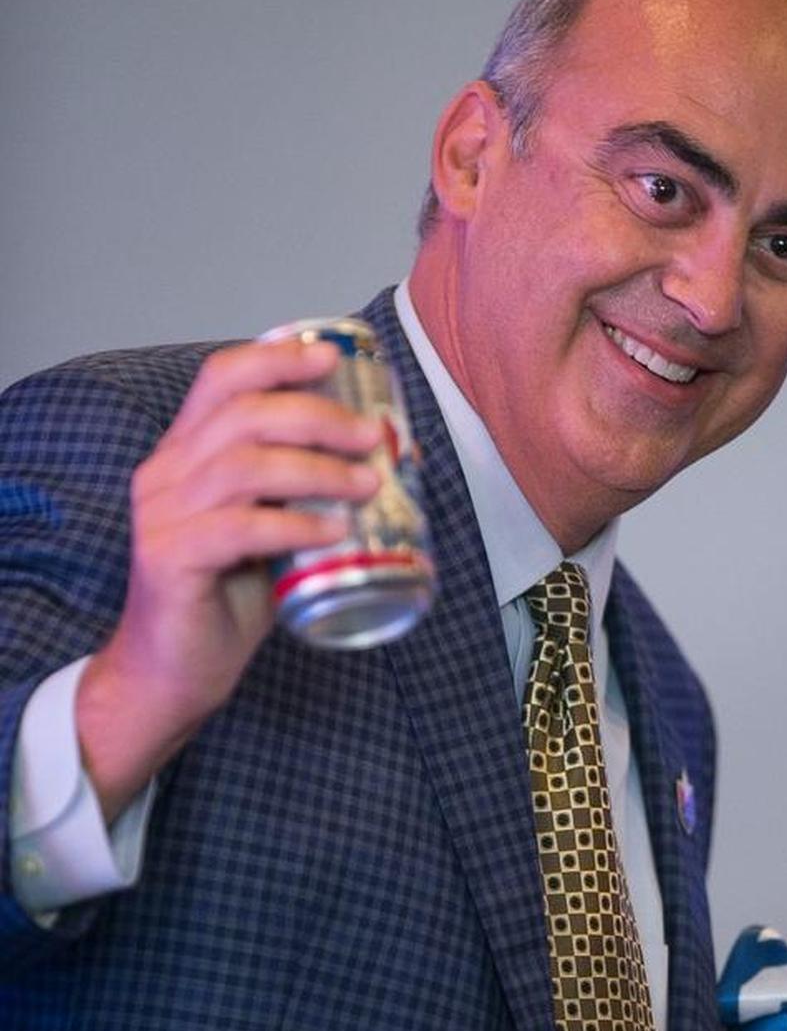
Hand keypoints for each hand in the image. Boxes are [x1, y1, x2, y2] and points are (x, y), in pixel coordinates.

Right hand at [76, 337, 384, 819]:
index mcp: (183, 454)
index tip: (332, 357)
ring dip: (317, 470)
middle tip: (372, 437)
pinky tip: (334, 532)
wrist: (172, 673)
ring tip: (368, 485)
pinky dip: (295, 524)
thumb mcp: (267, 530)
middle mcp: (165, 474)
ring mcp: (162, 516)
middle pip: (243, 414)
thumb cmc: (225, 600)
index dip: (276, 358)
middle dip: (317, 416)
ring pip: (244, 465)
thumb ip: (298, 493)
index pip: (221, 379)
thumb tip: (381, 464)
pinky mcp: (170, 560)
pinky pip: (240, 527)